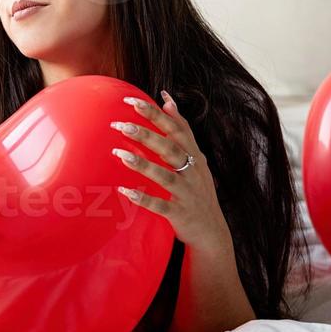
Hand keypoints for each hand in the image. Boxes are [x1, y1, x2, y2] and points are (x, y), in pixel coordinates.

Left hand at [109, 89, 230, 252]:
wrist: (212, 231)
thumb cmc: (197, 188)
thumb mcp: (195, 157)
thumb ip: (181, 129)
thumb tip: (167, 100)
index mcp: (194, 155)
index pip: (176, 128)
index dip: (156, 113)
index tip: (132, 100)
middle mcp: (193, 171)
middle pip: (170, 148)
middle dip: (146, 134)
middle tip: (121, 124)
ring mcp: (187, 192)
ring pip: (165, 175)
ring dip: (142, 165)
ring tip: (119, 154)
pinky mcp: (180, 213)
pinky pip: (161, 205)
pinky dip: (143, 198)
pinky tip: (125, 191)